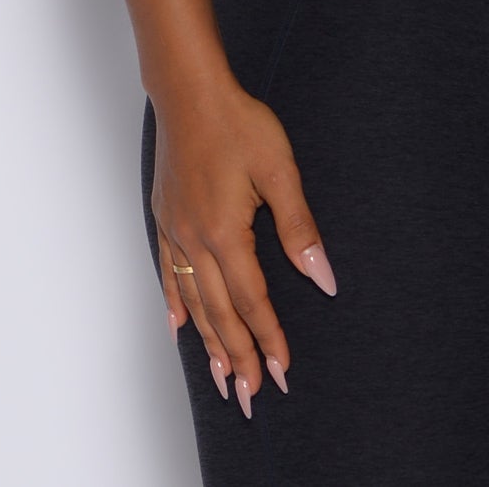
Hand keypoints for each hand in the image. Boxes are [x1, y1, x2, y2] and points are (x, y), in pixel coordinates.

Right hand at [149, 78, 338, 415]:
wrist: (190, 93)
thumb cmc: (239, 124)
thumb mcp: (280, 171)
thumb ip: (299, 228)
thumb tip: (323, 277)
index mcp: (226, 233)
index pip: (252, 300)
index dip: (269, 338)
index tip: (282, 372)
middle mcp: (195, 240)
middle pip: (219, 312)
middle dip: (238, 356)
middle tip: (252, 395)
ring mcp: (175, 230)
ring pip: (192, 300)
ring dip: (207, 341)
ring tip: (220, 376)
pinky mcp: (165, 217)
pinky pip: (167, 272)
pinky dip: (174, 303)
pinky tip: (178, 325)